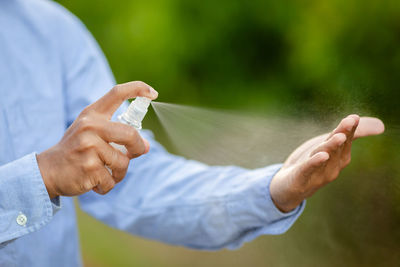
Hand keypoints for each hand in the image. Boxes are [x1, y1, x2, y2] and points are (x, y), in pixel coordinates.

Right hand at [37, 81, 157, 198]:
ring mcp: (88, 147)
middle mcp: (90, 126)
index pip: (117, 93)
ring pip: (122, 162)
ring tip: (104, 172)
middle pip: (131, 134)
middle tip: (134, 154)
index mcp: (92, 114)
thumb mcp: (91, 133)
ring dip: (118, 172)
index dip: (137, 89)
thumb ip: (118, 136)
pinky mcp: (89, 168)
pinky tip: (94, 181)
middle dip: (137, 148)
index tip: (153, 93)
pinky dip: (107, 185)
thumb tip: (146, 146)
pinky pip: (111, 180)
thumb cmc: (76, 150)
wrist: (48, 170)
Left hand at [270, 114, 384, 211]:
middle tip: (350, 121)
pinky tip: (321, 155)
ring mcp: (317, 175)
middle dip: (342, 133)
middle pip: (336, 147)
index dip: (349, 129)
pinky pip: (308, 170)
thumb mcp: (328, 145)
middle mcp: (331, 167)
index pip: (345, 141)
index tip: (354, 117)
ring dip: (331, 146)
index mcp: (339, 158)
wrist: (288, 188)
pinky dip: (314, 162)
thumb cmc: (312, 163)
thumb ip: (350, 134)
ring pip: (324, 158)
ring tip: (338, 136)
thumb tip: (381, 125)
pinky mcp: (300, 179)